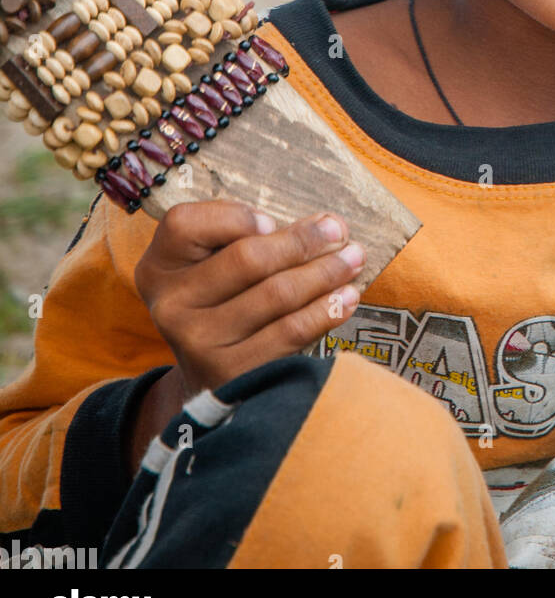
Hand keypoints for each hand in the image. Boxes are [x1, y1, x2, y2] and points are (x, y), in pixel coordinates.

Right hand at [134, 200, 364, 398]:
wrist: (209, 380)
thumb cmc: (223, 301)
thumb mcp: (210, 264)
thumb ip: (241, 237)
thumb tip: (319, 228)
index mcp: (158, 267)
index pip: (185, 224)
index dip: (233, 217)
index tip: (272, 221)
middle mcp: (170, 305)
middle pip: (246, 258)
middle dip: (302, 241)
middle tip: (339, 230)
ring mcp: (198, 343)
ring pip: (276, 295)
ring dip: (324, 272)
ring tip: (353, 258)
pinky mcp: (231, 373)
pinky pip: (289, 332)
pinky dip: (325, 310)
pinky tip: (347, 297)